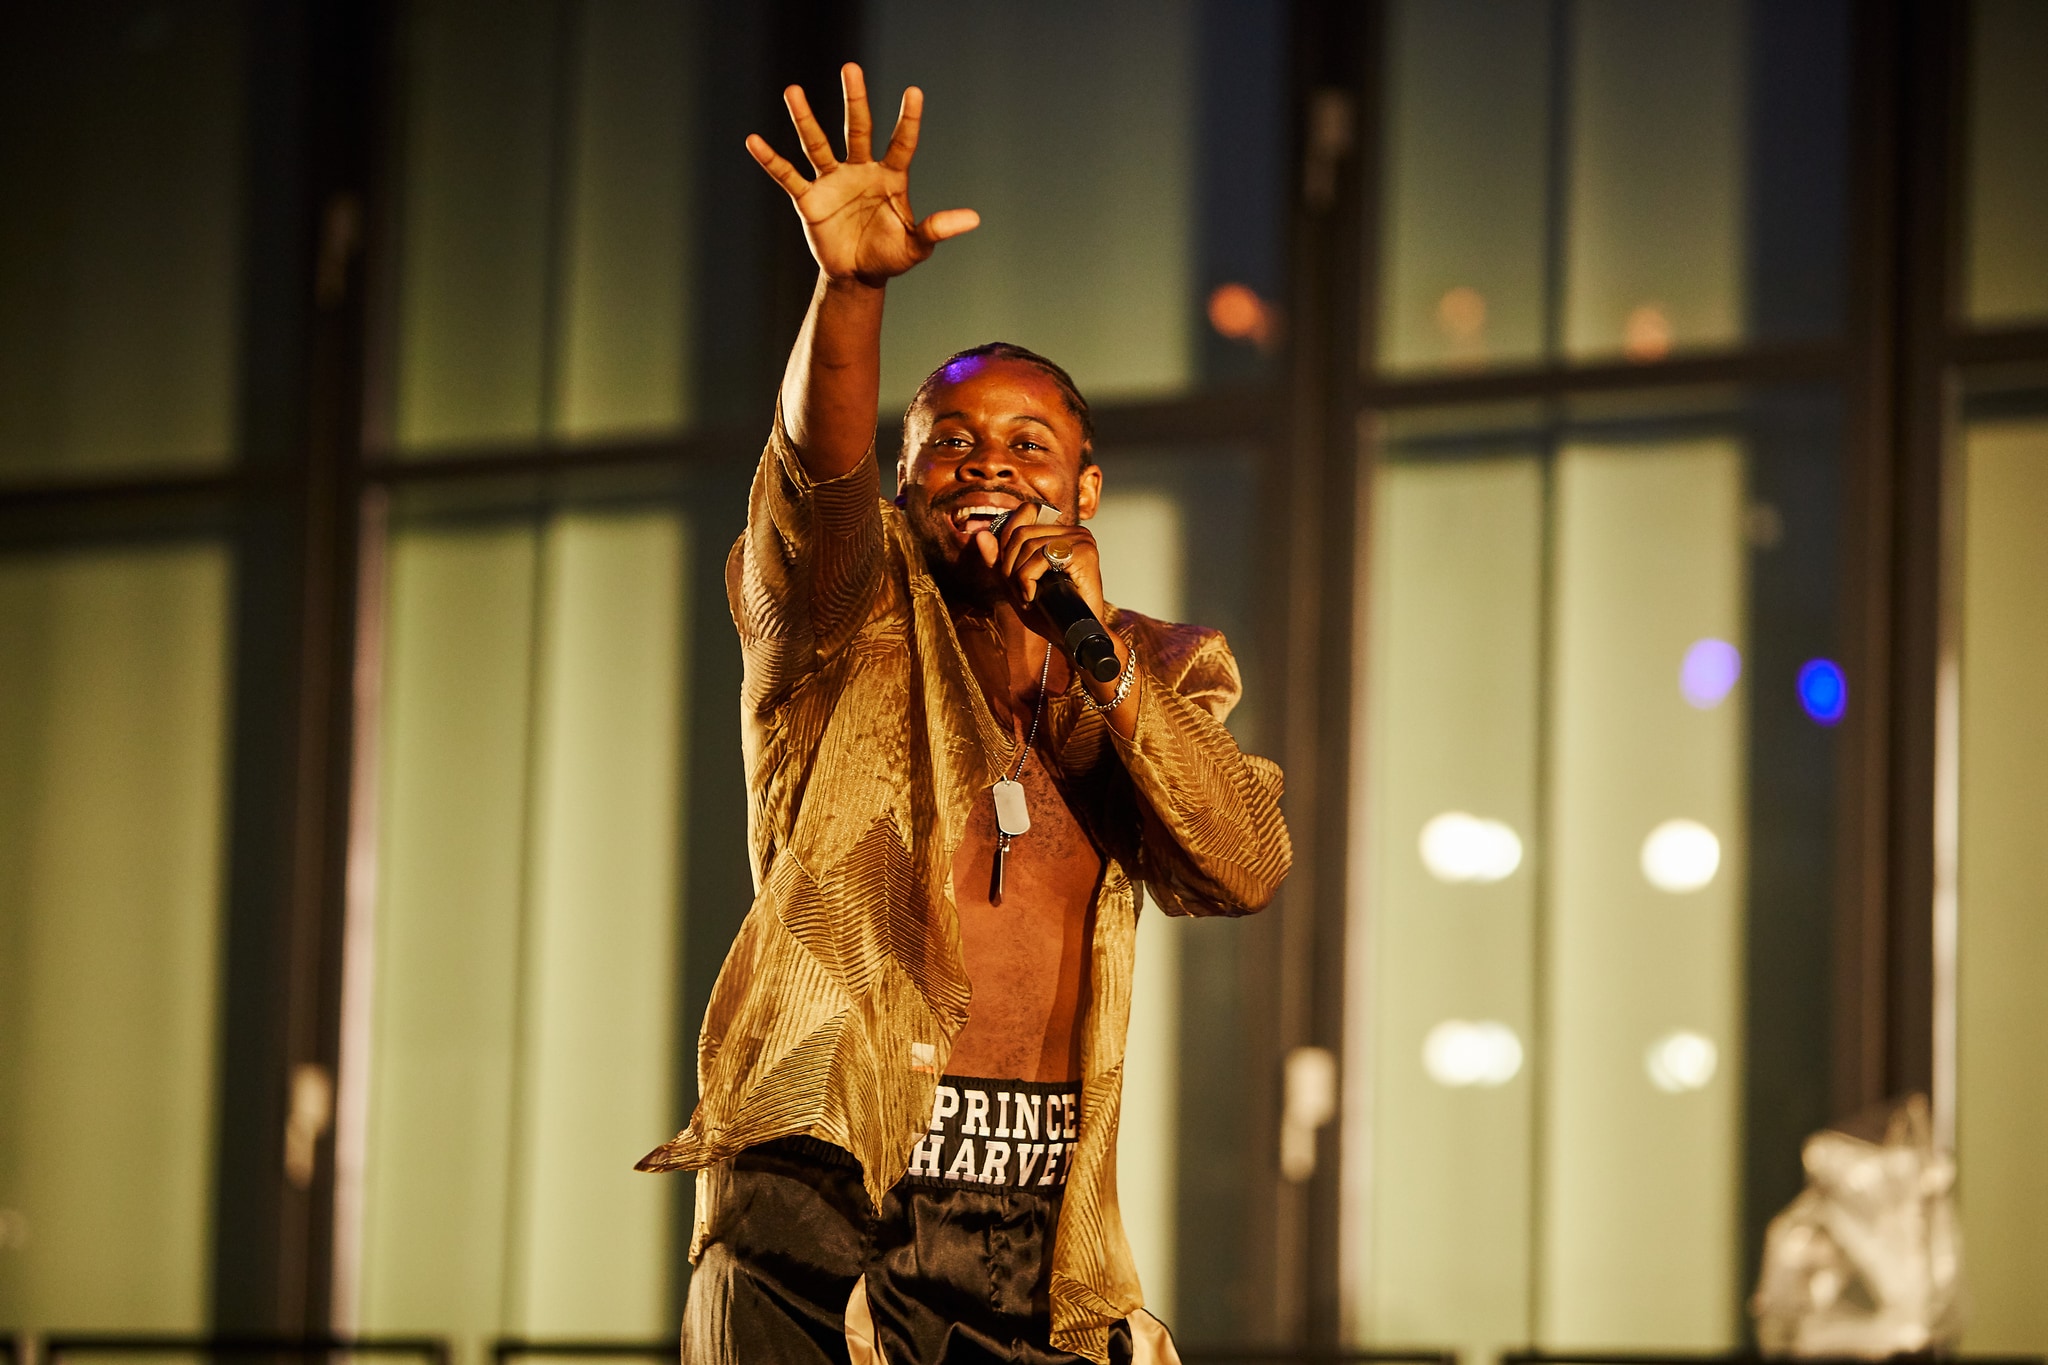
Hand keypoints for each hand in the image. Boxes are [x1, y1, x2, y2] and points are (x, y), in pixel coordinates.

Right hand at [746, 64, 979, 286]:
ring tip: (793, 91)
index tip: (914, 91)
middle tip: (850, 67)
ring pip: (818, 143)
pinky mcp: (809, 198)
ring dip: (805, 118)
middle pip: (858, 128)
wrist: (857, 277)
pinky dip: (771, 160)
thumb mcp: (917, 246)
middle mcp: (860, 170)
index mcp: (890, 177)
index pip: (902, 143)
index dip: (908, 120)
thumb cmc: (890, 257)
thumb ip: (938, 229)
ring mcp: (833, 181)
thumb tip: (974, 219)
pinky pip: (787, 175)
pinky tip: (754, 140)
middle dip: (855, 99)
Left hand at [979, 509, 1137, 720]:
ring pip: (1028, 543)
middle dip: (1009, 563)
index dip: (1007, 537)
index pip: (1025, 512)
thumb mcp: (1015, 584)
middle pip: (1022, 531)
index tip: (1009, 571)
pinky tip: (1033, 596)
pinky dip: (1028, 579)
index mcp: (1060, 533)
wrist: (1074, 638)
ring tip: (1026, 597)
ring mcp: (1081, 540)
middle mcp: (1073, 531)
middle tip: (1018, 590)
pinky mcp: (1084, 552)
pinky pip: (1041, 557)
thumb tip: (980, 534)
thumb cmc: (1049, 613)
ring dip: (1018, 575)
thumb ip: (997, 560)